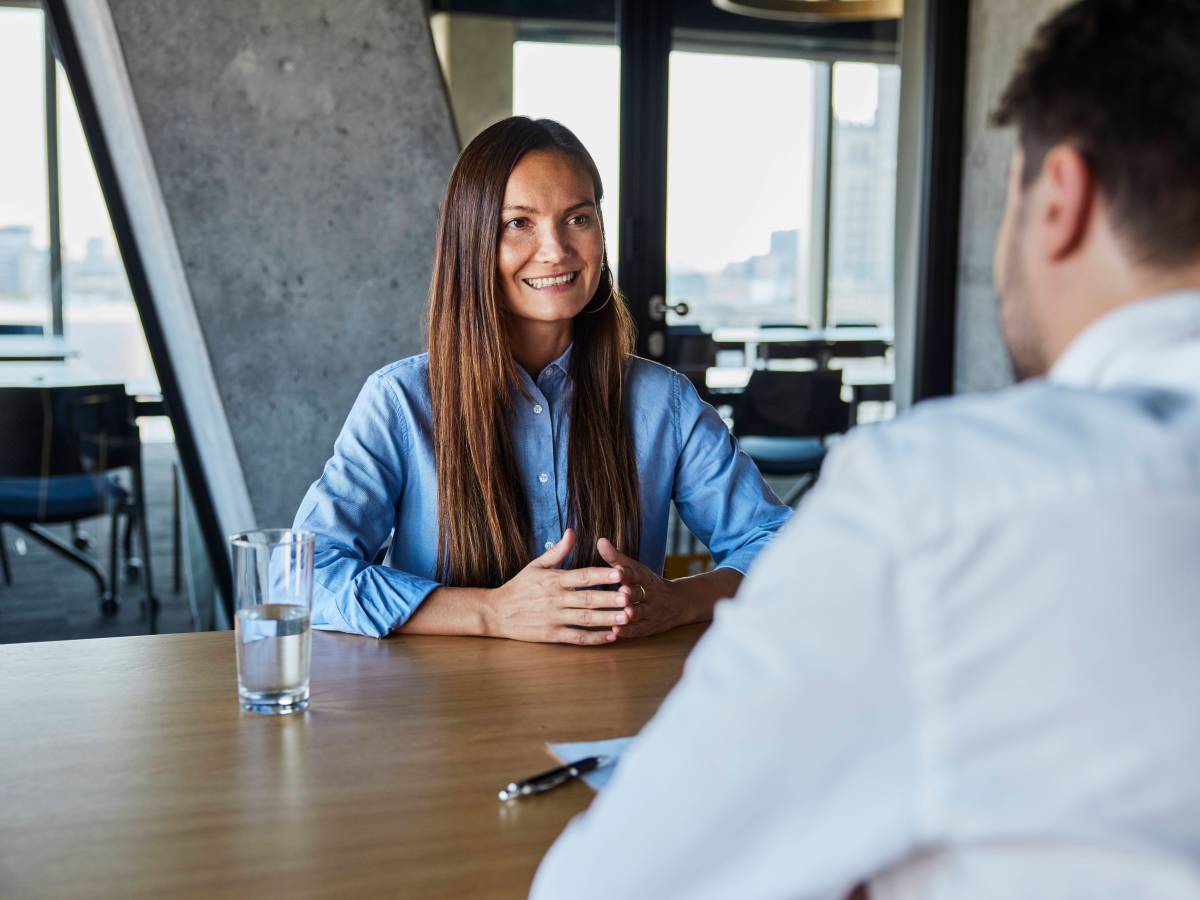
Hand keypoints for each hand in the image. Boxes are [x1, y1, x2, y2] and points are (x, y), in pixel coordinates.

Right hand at [485, 529, 629, 644]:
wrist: (496, 612)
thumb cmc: (518, 587)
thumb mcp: (536, 565)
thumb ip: (557, 551)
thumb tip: (572, 532)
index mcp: (554, 580)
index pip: (582, 576)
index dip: (602, 574)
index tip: (620, 572)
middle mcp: (555, 599)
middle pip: (588, 599)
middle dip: (610, 598)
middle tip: (631, 596)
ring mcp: (554, 618)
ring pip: (586, 619)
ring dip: (608, 618)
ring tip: (628, 617)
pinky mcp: (552, 635)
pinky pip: (577, 637)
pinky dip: (595, 638)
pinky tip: (611, 636)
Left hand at [597, 538, 690, 639]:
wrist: (679, 603)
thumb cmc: (648, 583)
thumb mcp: (636, 569)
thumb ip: (616, 558)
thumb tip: (600, 541)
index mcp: (645, 578)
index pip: (638, 574)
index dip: (628, 572)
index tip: (619, 569)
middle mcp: (650, 595)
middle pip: (640, 594)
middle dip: (632, 594)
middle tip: (623, 593)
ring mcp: (651, 612)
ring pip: (641, 613)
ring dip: (632, 614)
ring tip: (624, 614)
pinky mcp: (649, 627)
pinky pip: (639, 630)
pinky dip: (628, 631)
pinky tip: (616, 631)